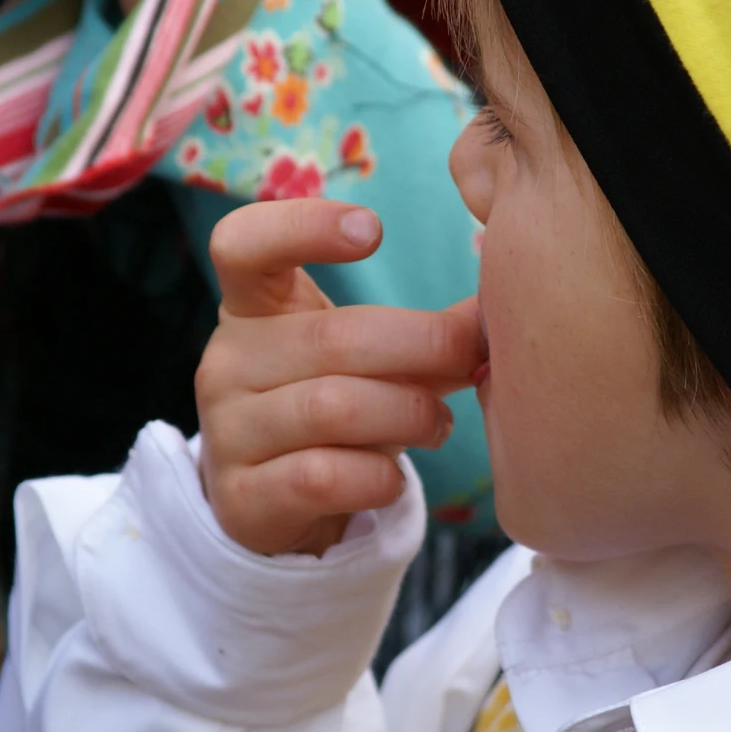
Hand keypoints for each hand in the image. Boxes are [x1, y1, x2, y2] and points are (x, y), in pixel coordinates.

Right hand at [197, 199, 484, 556]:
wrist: (280, 505)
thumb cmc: (336, 409)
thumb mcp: (373, 361)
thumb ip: (429, 332)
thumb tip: (502, 305)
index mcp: (253, 308)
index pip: (243, 244)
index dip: (301, 226)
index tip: (374, 230)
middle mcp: (228, 362)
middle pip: (332, 337)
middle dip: (422, 346)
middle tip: (469, 359)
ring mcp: (228, 431)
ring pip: (333, 409)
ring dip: (409, 414)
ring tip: (440, 423)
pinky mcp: (242, 497)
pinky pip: (323, 477)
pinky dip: (378, 477)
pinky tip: (395, 478)